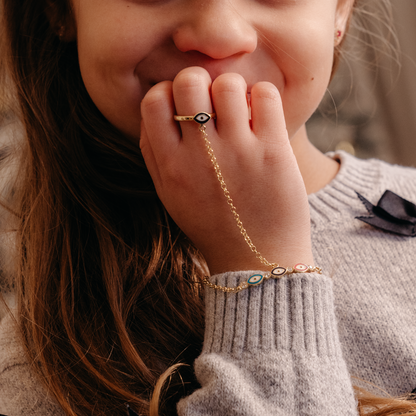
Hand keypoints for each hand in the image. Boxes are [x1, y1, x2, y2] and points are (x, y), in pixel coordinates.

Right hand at [140, 67, 312, 274]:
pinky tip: (262, 116)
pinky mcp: (273, 153)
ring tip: (240, 109)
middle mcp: (200, 156)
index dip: (168, 92)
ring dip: (234, 89)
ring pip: (228, 84)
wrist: (255, 259)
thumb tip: (156, 110)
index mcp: (171, 166)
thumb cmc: (212, 225)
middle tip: (213, 101)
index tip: (183, 105)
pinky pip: (266, 96)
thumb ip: (155, 155)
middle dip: (200, 81)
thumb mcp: (170, 196)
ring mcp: (238, 152)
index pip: (153, 100)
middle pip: (189, 81)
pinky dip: (263, 97)